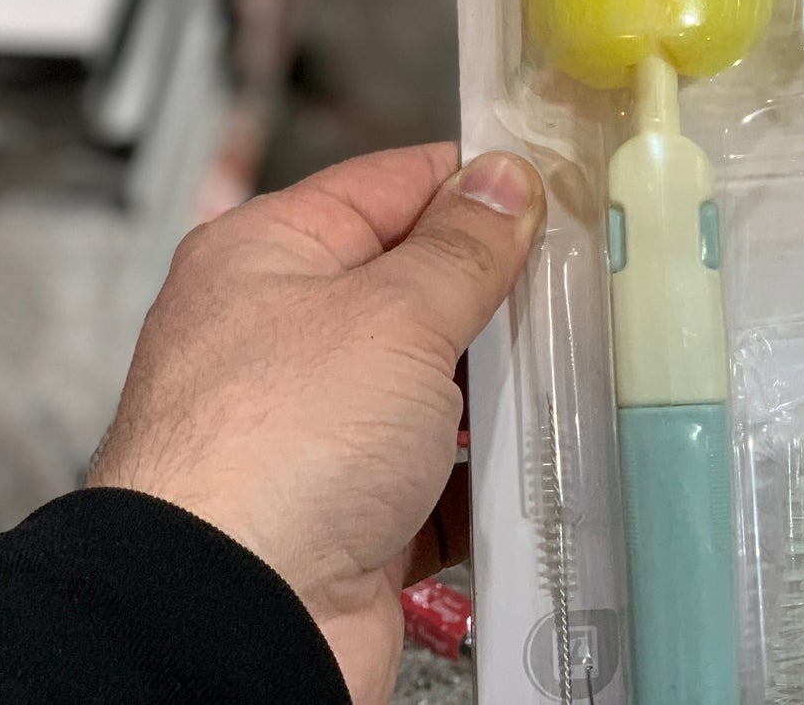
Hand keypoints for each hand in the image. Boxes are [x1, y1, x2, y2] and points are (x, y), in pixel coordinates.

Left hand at [88, 144, 542, 704]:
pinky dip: (484, 477)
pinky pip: (440, 479)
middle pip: (416, 289)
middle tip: (570, 284)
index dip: (470, 181)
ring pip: (435, 387)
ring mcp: (317, 433)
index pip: (388, 185)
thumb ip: (462, 247)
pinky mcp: (351, 515)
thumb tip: (502, 185)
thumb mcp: (393, 315)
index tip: (547, 184)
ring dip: (497, 391)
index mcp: (268, 258)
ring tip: (561, 373)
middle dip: (493, 295)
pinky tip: (530, 464)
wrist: (232, 621)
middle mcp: (283, 340)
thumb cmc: (264, 459)